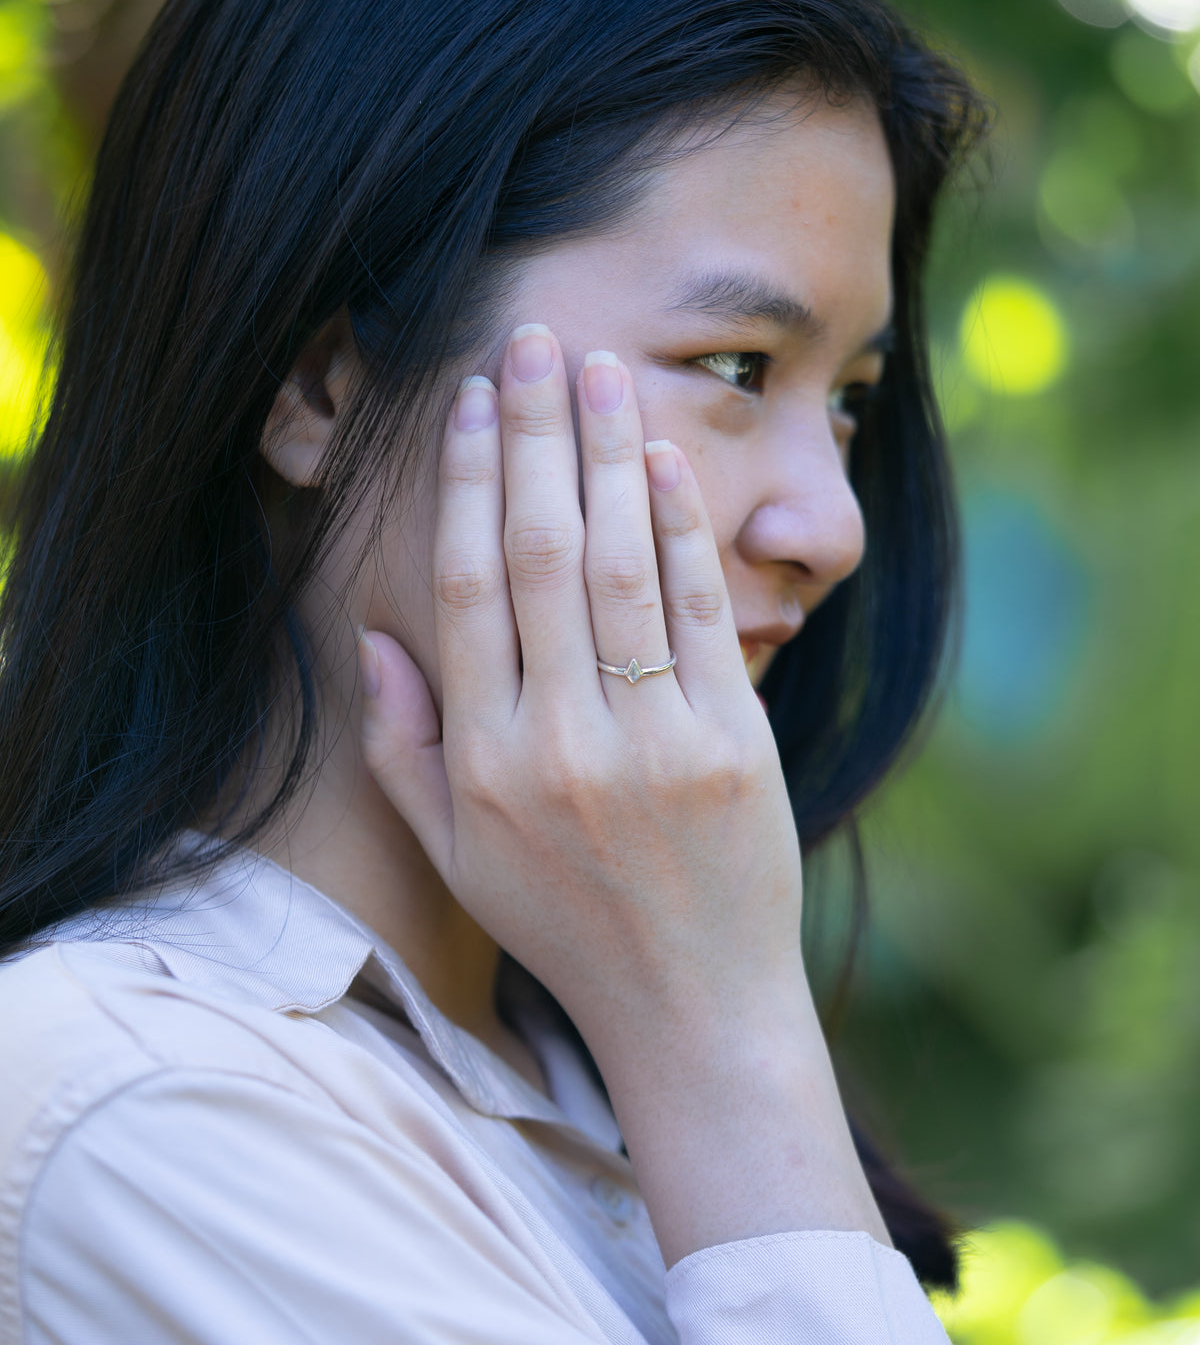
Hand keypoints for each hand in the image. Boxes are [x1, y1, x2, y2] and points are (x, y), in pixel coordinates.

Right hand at [357, 323, 888, 1259]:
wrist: (691, 1003)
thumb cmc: (564, 922)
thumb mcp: (454, 852)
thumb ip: (405, 744)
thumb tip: (376, 633)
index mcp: (485, 760)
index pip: (464, 587)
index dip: (460, 483)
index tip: (466, 403)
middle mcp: (559, 739)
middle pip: (538, 553)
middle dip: (532, 435)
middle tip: (531, 341)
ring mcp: (652, 739)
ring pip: (620, 566)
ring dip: (608, 455)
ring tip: (599, 368)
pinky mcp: (733, 742)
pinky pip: (703, 614)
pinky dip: (684, 530)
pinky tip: (665, 460)